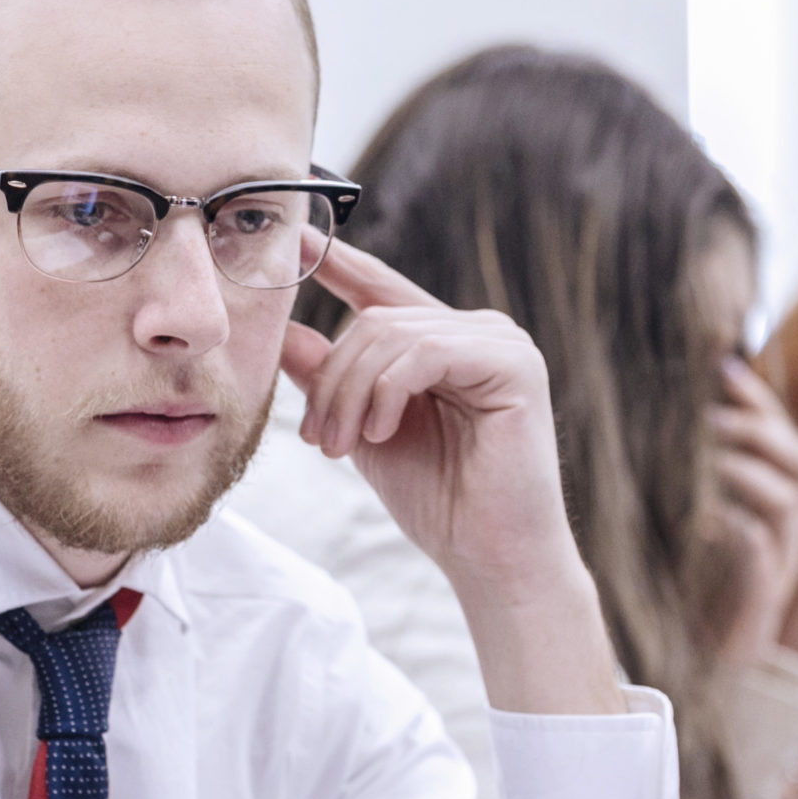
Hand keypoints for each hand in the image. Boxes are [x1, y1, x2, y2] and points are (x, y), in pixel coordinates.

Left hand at [283, 243, 621, 713]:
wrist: (490, 558)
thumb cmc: (439, 501)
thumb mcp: (363, 432)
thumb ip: (330, 381)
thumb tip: (283, 333)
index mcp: (447, 344)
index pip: (384, 293)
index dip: (339, 265)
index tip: (292, 240)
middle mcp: (479, 332)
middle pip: (374, 321)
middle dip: (332, 379)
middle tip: (317, 440)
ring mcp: (501, 343)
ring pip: (392, 335)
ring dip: (350, 394)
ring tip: (341, 447)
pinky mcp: (514, 364)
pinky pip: (424, 352)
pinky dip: (388, 392)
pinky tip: (383, 433)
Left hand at [708, 358, 797, 666]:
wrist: (701, 657)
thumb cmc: (692, 579)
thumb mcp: (686, 512)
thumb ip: (685, 468)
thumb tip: (656, 407)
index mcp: (774, 496)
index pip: (781, 431)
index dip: (758, 396)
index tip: (723, 364)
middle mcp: (788, 524)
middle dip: (758, 431)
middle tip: (707, 418)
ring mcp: (781, 560)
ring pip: (787, 500)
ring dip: (746, 473)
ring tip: (705, 461)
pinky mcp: (763, 597)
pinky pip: (763, 553)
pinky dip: (737, 529)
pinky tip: (705, 518)